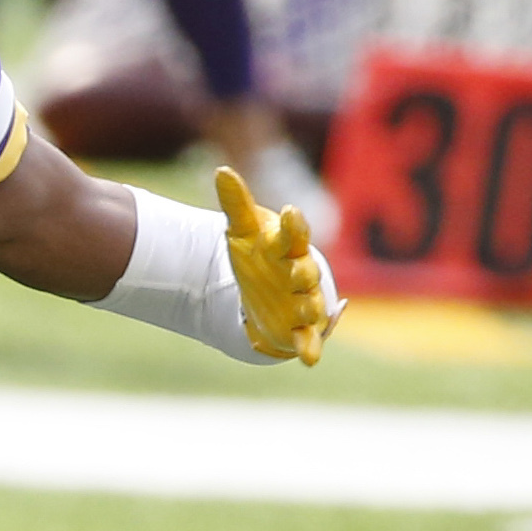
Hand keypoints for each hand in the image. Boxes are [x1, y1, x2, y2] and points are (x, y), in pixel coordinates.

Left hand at [217, 164, 335, 365]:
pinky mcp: (300, 328)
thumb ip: (235, 204)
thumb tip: (220, 170)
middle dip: (303, 272)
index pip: (295, 234)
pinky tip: (310, 360)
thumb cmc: (259, 255)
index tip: (290, 211)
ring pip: (311, 304)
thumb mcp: (242, 232)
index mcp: (289, 248)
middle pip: (306, 272)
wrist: (270, 289)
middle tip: (298, 270)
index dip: (294, 225)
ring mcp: (303, 302)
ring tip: (310, 310)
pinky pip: (309, 339)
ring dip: (310, 308)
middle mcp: (301, 274)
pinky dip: (311, 347)